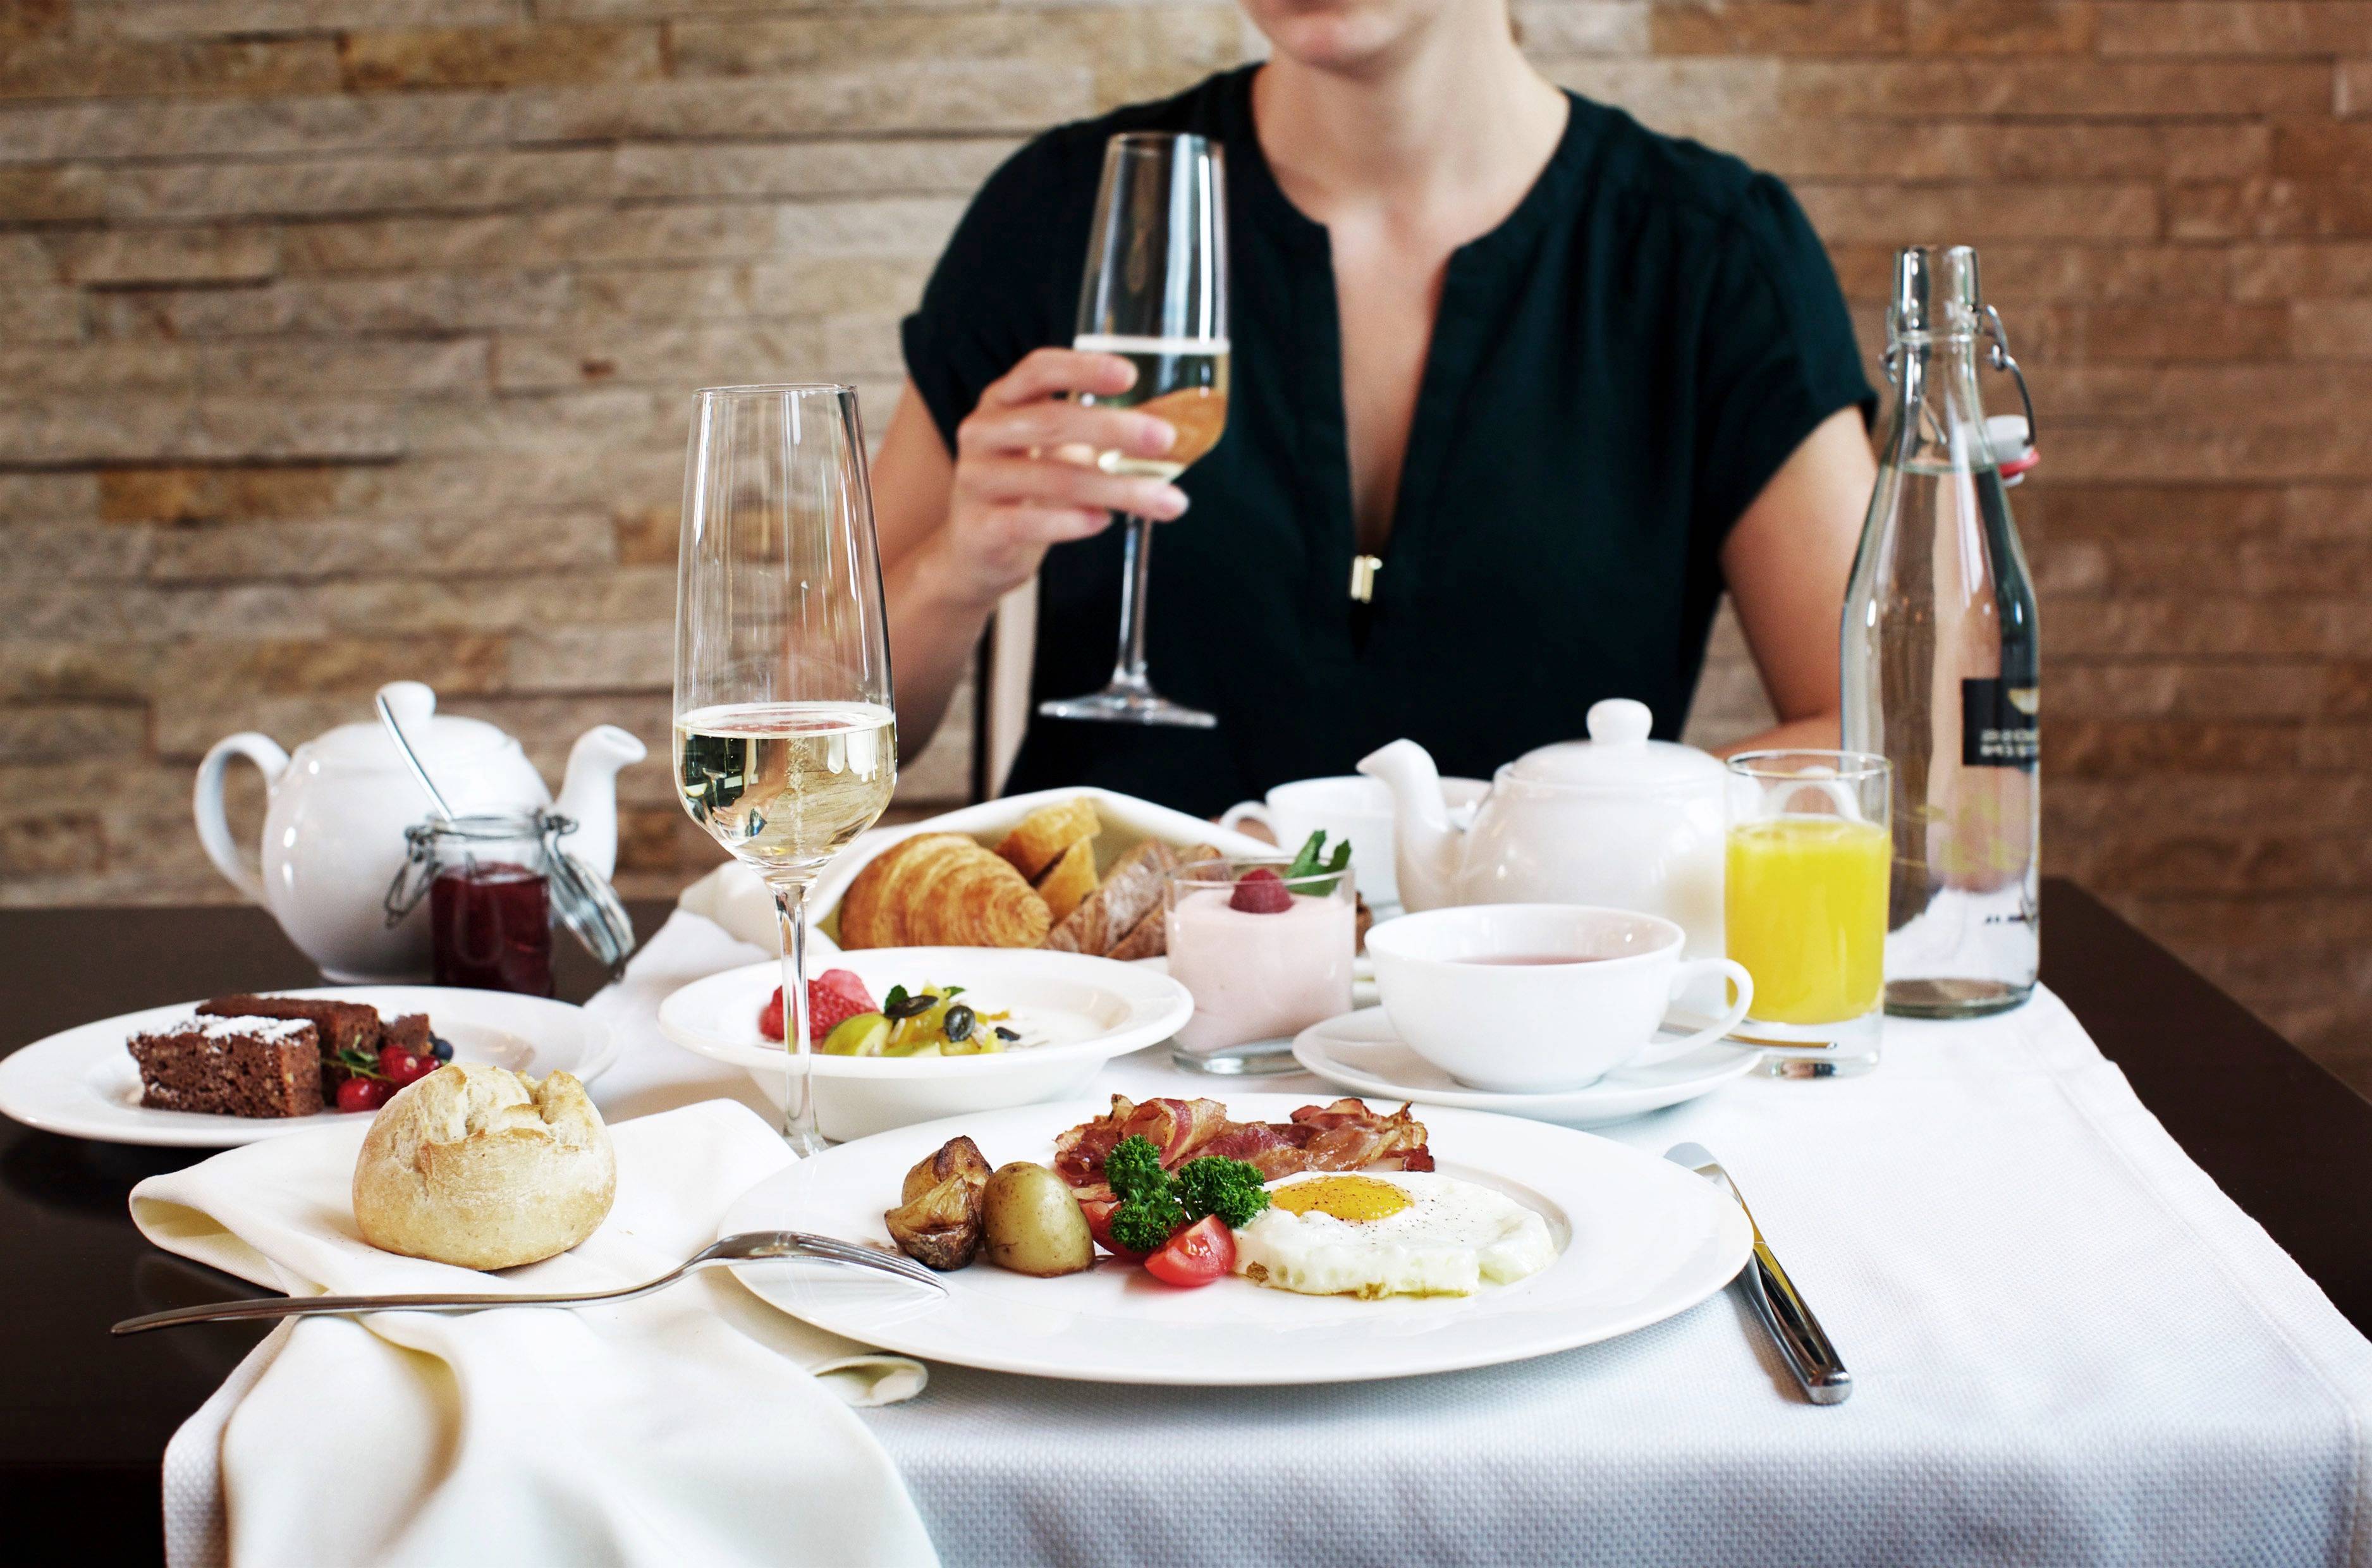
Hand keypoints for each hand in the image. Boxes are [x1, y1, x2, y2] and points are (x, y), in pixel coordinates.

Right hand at [934, 348, 1186, 604]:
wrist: (974, 550)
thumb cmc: (1026, 490)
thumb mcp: (1053, 451)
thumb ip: (1094, 436)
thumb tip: (1166, 436)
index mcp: (1004, 401)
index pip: (1038, 370)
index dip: (1083, 368)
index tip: (1130, 375)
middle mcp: (983, 432)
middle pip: (1050, 420)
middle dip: (1114, 429)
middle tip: (1165, 439)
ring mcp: (976, 479)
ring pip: (1051, 477)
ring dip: (1116, 489)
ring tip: (1167, 502)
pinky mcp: (979, 526)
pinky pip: (1028, 522)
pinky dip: (1071, 521)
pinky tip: (1104, 522)